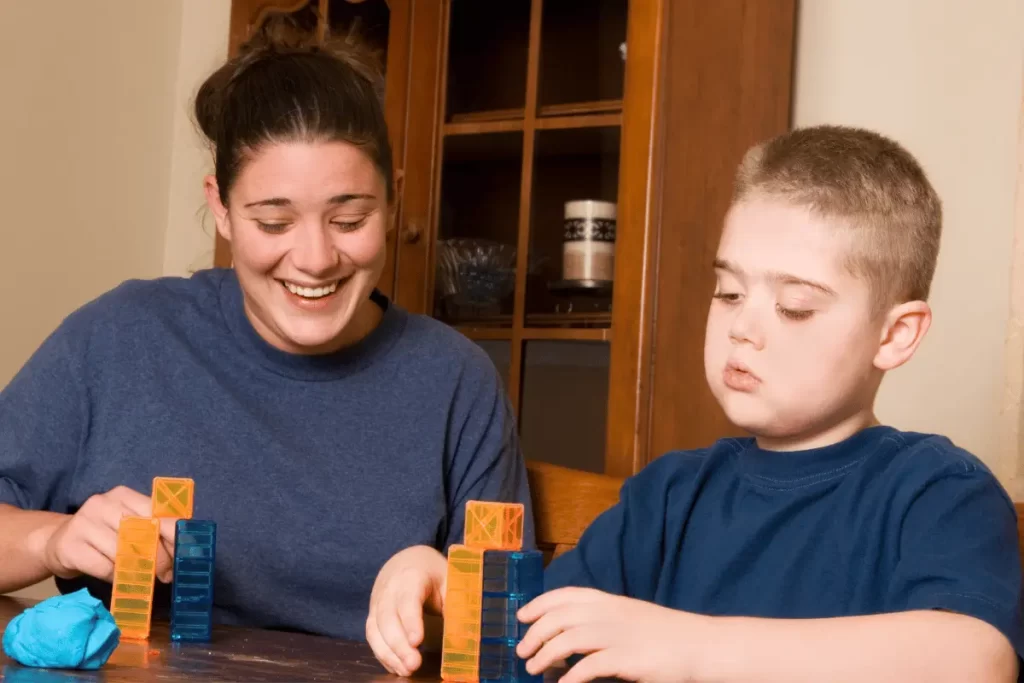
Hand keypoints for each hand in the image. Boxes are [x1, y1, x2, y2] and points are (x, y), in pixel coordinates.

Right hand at [42, 486, 176, 583]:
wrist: (57, 542)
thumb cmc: (104, 534)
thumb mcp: (129, 524)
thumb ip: (154, 529)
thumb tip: (186, 547)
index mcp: (123, 495)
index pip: (157, 514)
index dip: (174, 537)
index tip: (183, 556)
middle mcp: (102, 503)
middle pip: (143, 533)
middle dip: (160, 557)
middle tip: (166, 575)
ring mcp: (84, 523)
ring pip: (124, 553)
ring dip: (139, 570)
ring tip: (143, 578)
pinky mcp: (70, 546)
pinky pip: (105, 568)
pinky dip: (117, 577)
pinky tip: (117, 578)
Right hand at [366, 545, 447, 676]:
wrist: (407, 561)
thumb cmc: (433, 573)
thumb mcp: (449, 580)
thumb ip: (456, 604)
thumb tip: (465, 636)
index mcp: (411, 576)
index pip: (408, 599)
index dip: (411, 621)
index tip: (417, 641)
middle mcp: (389, 589)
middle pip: (388, 617)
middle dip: (398, 645)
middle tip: (413, 665)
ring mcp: (378, 602)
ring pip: (376, 629)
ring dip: (389, 653)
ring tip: (406, 671)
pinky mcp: (373, 616)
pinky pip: (373, 636)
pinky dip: (383, 654)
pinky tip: (397, 667)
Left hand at [516, 587, 709, 682]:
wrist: (702, 646)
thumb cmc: (666, 636)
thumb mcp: (630, 618)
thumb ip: (602, 622)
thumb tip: (568, 635)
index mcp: (611, 601)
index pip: (567, 594)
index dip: (540, 603)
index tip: (522, 615)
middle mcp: (612, 613)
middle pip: (561, 616)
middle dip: (536, 632)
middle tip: (522, 651)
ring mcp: (620, 635)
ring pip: (569, 638)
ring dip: (545, 654)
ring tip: (534, 669)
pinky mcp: (629, 659)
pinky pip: (591, 666)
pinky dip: (571, 677)